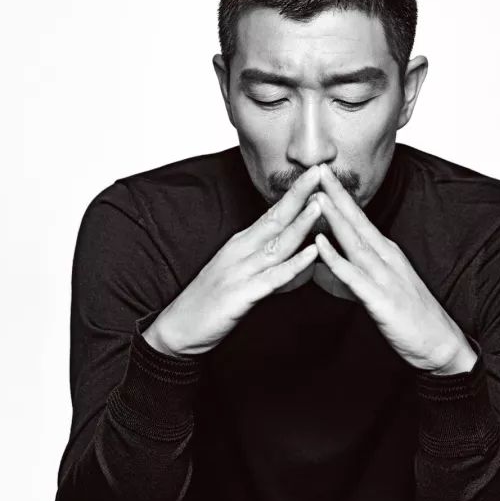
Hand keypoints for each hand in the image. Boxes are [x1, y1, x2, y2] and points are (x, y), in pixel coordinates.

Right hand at [145, 165, 322, 355]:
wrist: (178, 329)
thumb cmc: (209, 302)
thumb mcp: (237, 273)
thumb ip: (264, 261)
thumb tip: (293, 251)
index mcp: (241, 244)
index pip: (272, 213)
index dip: (294, 193)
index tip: (313, 173)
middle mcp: (240, 252)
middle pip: (275, 218)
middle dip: (299, 194)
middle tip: (320, 170)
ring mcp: (240, 271)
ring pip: (277, 244)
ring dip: (301, 223)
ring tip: (321, 203)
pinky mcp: (241, 294)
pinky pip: (273, 277)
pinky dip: (294, 265)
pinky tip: (311, 254)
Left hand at [312, 163, 464, 370]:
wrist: (440, 345)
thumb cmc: (411, 319)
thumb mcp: (382, 288)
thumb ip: (357, 272)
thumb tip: (330, 263)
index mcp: (386, 253)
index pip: (360, 219)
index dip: (341, 196)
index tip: (323, 175)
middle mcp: (386, 258)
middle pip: (357, 221)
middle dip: (336, 195)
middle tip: (318, 168)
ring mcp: (385, 277)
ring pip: (355, 242)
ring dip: (335, 218)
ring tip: (316, 196)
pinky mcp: (381, 300)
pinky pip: (354, 277)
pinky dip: (337, 259)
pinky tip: (321, 245)